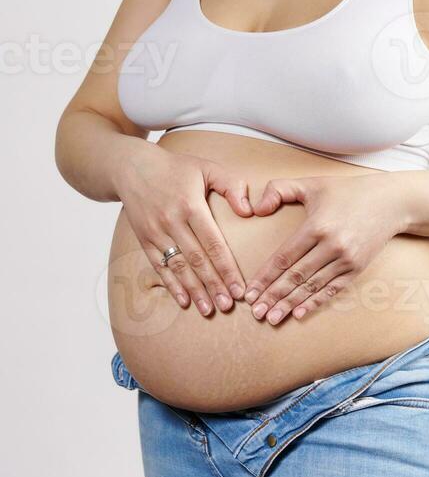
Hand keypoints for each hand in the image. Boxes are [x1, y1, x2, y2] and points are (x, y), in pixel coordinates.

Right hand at [115, 141, 252, 316]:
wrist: (132, 167)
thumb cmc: (176, 168)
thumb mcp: (207, 168)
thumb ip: (231, 186)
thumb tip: (248, 211)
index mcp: (191, 205)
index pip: (213, 243)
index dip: (226, 268)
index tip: (239, 288)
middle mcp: (172, 221)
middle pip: (197, 260)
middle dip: (213, 285)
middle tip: (228, 306)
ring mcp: (155, 232)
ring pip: (178, 267)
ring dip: (194, 290)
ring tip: (209, 309)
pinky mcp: (144, 239)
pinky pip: (159, 266)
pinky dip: (171, 285)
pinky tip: (183, 301)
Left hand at [242, 173, 407, 323]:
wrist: (390, 202)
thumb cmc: (346, 191)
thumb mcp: (311, 184)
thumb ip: (279, 189)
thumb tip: (256, 209)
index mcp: (317, 226)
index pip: (284, 257)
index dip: (265, 277)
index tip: (250, 292)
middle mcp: (331, 245)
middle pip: (296, 276)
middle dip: (273, 296)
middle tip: (256, 312)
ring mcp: (346, 259)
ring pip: (312, 286)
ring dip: (290, 304)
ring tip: (272, 318)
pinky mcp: (357, 268)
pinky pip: (332, 289)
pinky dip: (315, 302)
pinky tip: (299, 313)